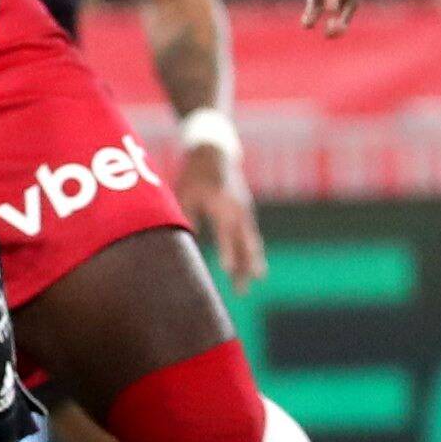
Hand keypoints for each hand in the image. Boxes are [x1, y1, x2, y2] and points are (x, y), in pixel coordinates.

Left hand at [174, 131, 266, 285]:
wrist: (215, 151)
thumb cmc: (195, 173)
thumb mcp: (185, 194)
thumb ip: (187, 218)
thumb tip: (186, 244)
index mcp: (222, 204)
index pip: (226, 233)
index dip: (227, 252)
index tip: (227, 271)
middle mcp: (238, 209)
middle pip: (244, 242)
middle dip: (243, 267)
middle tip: (242, 290)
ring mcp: (245, 210)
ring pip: (251, 240)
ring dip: (251, 261)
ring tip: (255, 280)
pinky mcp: (245, 210)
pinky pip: (250, 234)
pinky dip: (251, 250)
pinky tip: (251, 265)